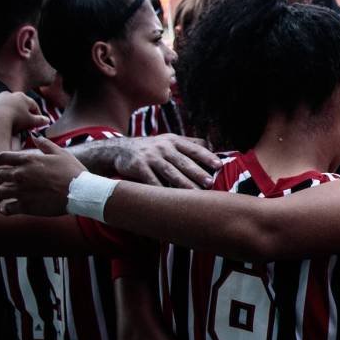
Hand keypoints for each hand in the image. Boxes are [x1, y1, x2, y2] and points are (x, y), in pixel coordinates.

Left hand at [0, 92, 50, 134]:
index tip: (37, 122)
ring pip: (4, 105)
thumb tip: (47, 120)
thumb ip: (40, 120)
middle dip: (21, 112)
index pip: (33, 105)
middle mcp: (9, 94)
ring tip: (7, 123)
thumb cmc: (14, 120)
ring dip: (7, 112)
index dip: (36, 114)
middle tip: (22, 124)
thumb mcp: (31, 122)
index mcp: (22, 97)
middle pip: (18, 104)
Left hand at [0, 134, 84, 216]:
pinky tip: (7, 208)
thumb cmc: (72, 172)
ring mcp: (21, 191)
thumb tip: (35, 136)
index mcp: (28, 160)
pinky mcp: (26, 206)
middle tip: (0, 182)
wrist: (81, 192)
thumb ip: (45, 144)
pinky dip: (5, 209)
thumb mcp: (61, 153)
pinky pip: (7, 208)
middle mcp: (20, 175)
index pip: (2, 157)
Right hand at [76, 134, 221, 188]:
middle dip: (197, 172)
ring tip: (195, 193)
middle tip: (210, 183)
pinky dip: (161, 189)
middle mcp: (163, 147)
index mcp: (174, 140)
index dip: (206, 156)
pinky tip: (170, 198)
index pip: (193, 148)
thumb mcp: (169, 140)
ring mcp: (150, 157)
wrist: (121, 149)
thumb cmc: (153, 148)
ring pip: (170, 172)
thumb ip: (189, 143)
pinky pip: (152, 181)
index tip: (219, 165)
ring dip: (183, 183)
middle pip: (183, 162)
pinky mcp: (138, 167)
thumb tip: (212, 147)